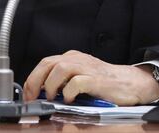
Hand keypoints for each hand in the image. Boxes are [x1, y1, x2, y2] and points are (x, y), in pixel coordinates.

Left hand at [22, 50, 158, 105]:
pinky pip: (76, 82)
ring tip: (52, 97)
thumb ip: (63, 81)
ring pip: (60, 69)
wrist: (130, 82)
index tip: (28, 94)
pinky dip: (68, 92)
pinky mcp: (96, 80)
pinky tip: (69, 99)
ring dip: (51, 85)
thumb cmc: (105, 82)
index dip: (32, 79)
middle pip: (48, 64)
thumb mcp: (80, 77)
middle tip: (33, 97)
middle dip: (35, 81)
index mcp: (72, 58)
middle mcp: (77, 60)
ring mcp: (87, 68)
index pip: (45, 63)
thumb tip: (42, 94)